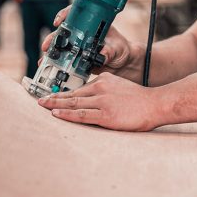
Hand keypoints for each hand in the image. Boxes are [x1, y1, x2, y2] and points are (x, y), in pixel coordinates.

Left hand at [38, 72, 162, 130]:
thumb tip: (91, 100)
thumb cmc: (141, 100)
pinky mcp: (106, 115)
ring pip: (73, 103)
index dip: (64, 93)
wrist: (156, 104)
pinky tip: (56, 114)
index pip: (79, 88)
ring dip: (55, 105)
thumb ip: (105, 91)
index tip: (52, 95)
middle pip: (72, 94)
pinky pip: (82, 115)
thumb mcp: (120, 87)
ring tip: (42, 106)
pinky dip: (66, 114)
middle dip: (54, 97)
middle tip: (39, 99)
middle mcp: (100, 88)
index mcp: (104, 80)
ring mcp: (102, 102)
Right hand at [41, 6, 136, 77]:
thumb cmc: (121, 50)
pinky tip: (49, 69)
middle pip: (63, 32)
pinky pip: (64, 60)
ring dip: (50, 53)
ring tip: (43, 60)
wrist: (123, 64)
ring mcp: (77, 46)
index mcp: (91, 24)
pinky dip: (56, 65)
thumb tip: (102, 54)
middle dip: (52, 38)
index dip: (64, 15)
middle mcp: (81, 33)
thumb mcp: (117, 48)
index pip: (75, 14)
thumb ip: (110, 50)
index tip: (58, 21)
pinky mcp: (76, 59)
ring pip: (60, 46)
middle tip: (46, 45)